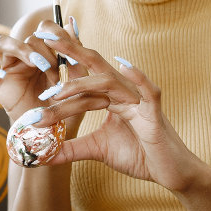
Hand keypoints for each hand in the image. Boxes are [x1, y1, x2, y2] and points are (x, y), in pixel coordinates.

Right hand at [0, 11, 78, 121]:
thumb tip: (73, 23)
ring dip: (20, 49)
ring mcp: (8, 69)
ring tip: (35, 64)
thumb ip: (74, 53)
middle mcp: (25, 57)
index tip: (65, 49)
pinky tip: (1, 75)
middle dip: (42, 49)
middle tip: (52, 68)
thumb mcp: (75, 80)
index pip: (44, 28)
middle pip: (27, 36)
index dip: (53, 31)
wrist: (52, 131)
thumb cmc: (65, 105)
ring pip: (2, 42)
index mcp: (45, 52)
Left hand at [15, 38, 204, 191]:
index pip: (83, 75)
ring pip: (108, 82)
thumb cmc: (140, 156)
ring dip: (81, 85)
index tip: (39, 46)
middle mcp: (124, 93)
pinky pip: (148, 91)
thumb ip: (70, 149)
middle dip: (70, 50)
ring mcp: (139, 101)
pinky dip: (138, 77)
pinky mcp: (154, 114)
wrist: (171, 173)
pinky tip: (123, 65)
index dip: (63, 61)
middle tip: (44, 36)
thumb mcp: (97, 150)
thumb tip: (42, 156)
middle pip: (94, 65)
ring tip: (56, 93)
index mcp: (111, 97)